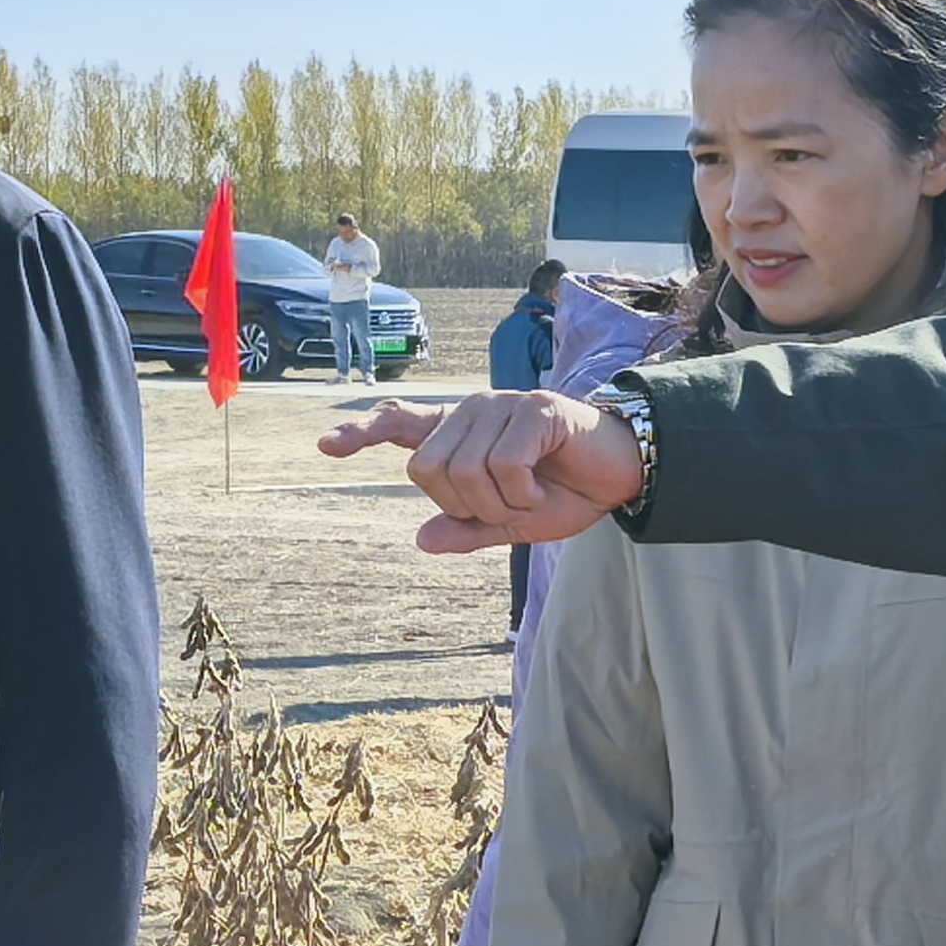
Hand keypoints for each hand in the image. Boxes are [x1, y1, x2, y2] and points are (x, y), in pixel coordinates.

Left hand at [322, 391, 643, 554]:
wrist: (620, 476)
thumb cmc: (565, 492)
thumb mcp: (511, 524)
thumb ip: (466, 530)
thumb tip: (420, 539)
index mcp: (462, 436)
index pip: (401, 425)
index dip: (361, 434)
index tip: (325, 446)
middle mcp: (472, 412)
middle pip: (427, 470)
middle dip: (464, 506)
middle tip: (506, 508)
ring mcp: (501, 406)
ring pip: (464, 472)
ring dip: (500, 504)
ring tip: (530, 495)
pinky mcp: (532, 410)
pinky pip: (503, 466)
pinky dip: (522, 493)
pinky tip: (544, 485)